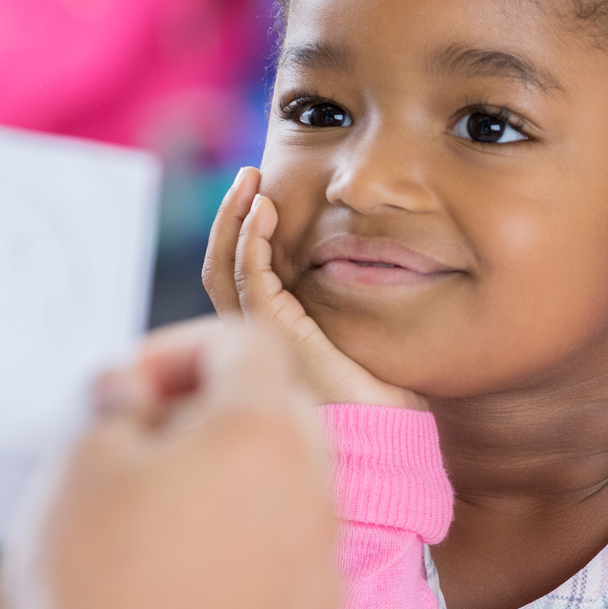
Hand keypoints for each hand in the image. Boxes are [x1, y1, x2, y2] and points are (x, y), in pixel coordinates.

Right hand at [3, 319, 339, 608]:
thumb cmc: (84, 580)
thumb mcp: (77, 460)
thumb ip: (120, 401)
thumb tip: (137, 389)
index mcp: (264, 435)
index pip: (246, 345)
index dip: (180, 349)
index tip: (130, 388)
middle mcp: (317, 498)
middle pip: (281, 420)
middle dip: (215, 417)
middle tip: (142, 453)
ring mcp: (325, 576)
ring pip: (291, 503)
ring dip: (237, 496)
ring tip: (160, 534)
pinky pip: (291, 580)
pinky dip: (249, 572)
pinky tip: (187, 600)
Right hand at [202, 167, 423, 410]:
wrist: (385, 431)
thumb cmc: (382, 395)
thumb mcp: (361, 334)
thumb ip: (346, 303)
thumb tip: (364, 261)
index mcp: (272, 335)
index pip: (238, 276)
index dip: (243, 233)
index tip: (262, 196)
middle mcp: (257, 336)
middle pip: (222, 266)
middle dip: (231, 216)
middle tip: (249, 177)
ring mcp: (261, 336)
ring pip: (225, 268)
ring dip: (235, 219)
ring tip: (251, 182)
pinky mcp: (274, 333)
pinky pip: (249, 278)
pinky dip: (251, 240)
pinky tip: (264, 211)